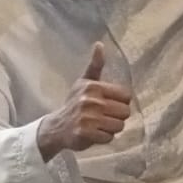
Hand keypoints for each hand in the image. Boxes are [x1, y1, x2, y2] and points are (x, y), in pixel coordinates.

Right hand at [36, 43, 132, 159]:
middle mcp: (91, 101)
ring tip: (99, 125)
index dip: (121, 102)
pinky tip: (94, 133)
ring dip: (112, 128)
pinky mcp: (86, 133)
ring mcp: (88, 118)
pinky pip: (109, 137)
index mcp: (94, 87)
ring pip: (119, 125)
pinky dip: (104, 138)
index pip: (126, 96)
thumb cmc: (75, 103)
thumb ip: (95, 65)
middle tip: (104, 117)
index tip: (109, 104)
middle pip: (125, 112)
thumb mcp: (84, 82)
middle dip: (117, 116)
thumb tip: (100, 44)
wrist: (56, 126)